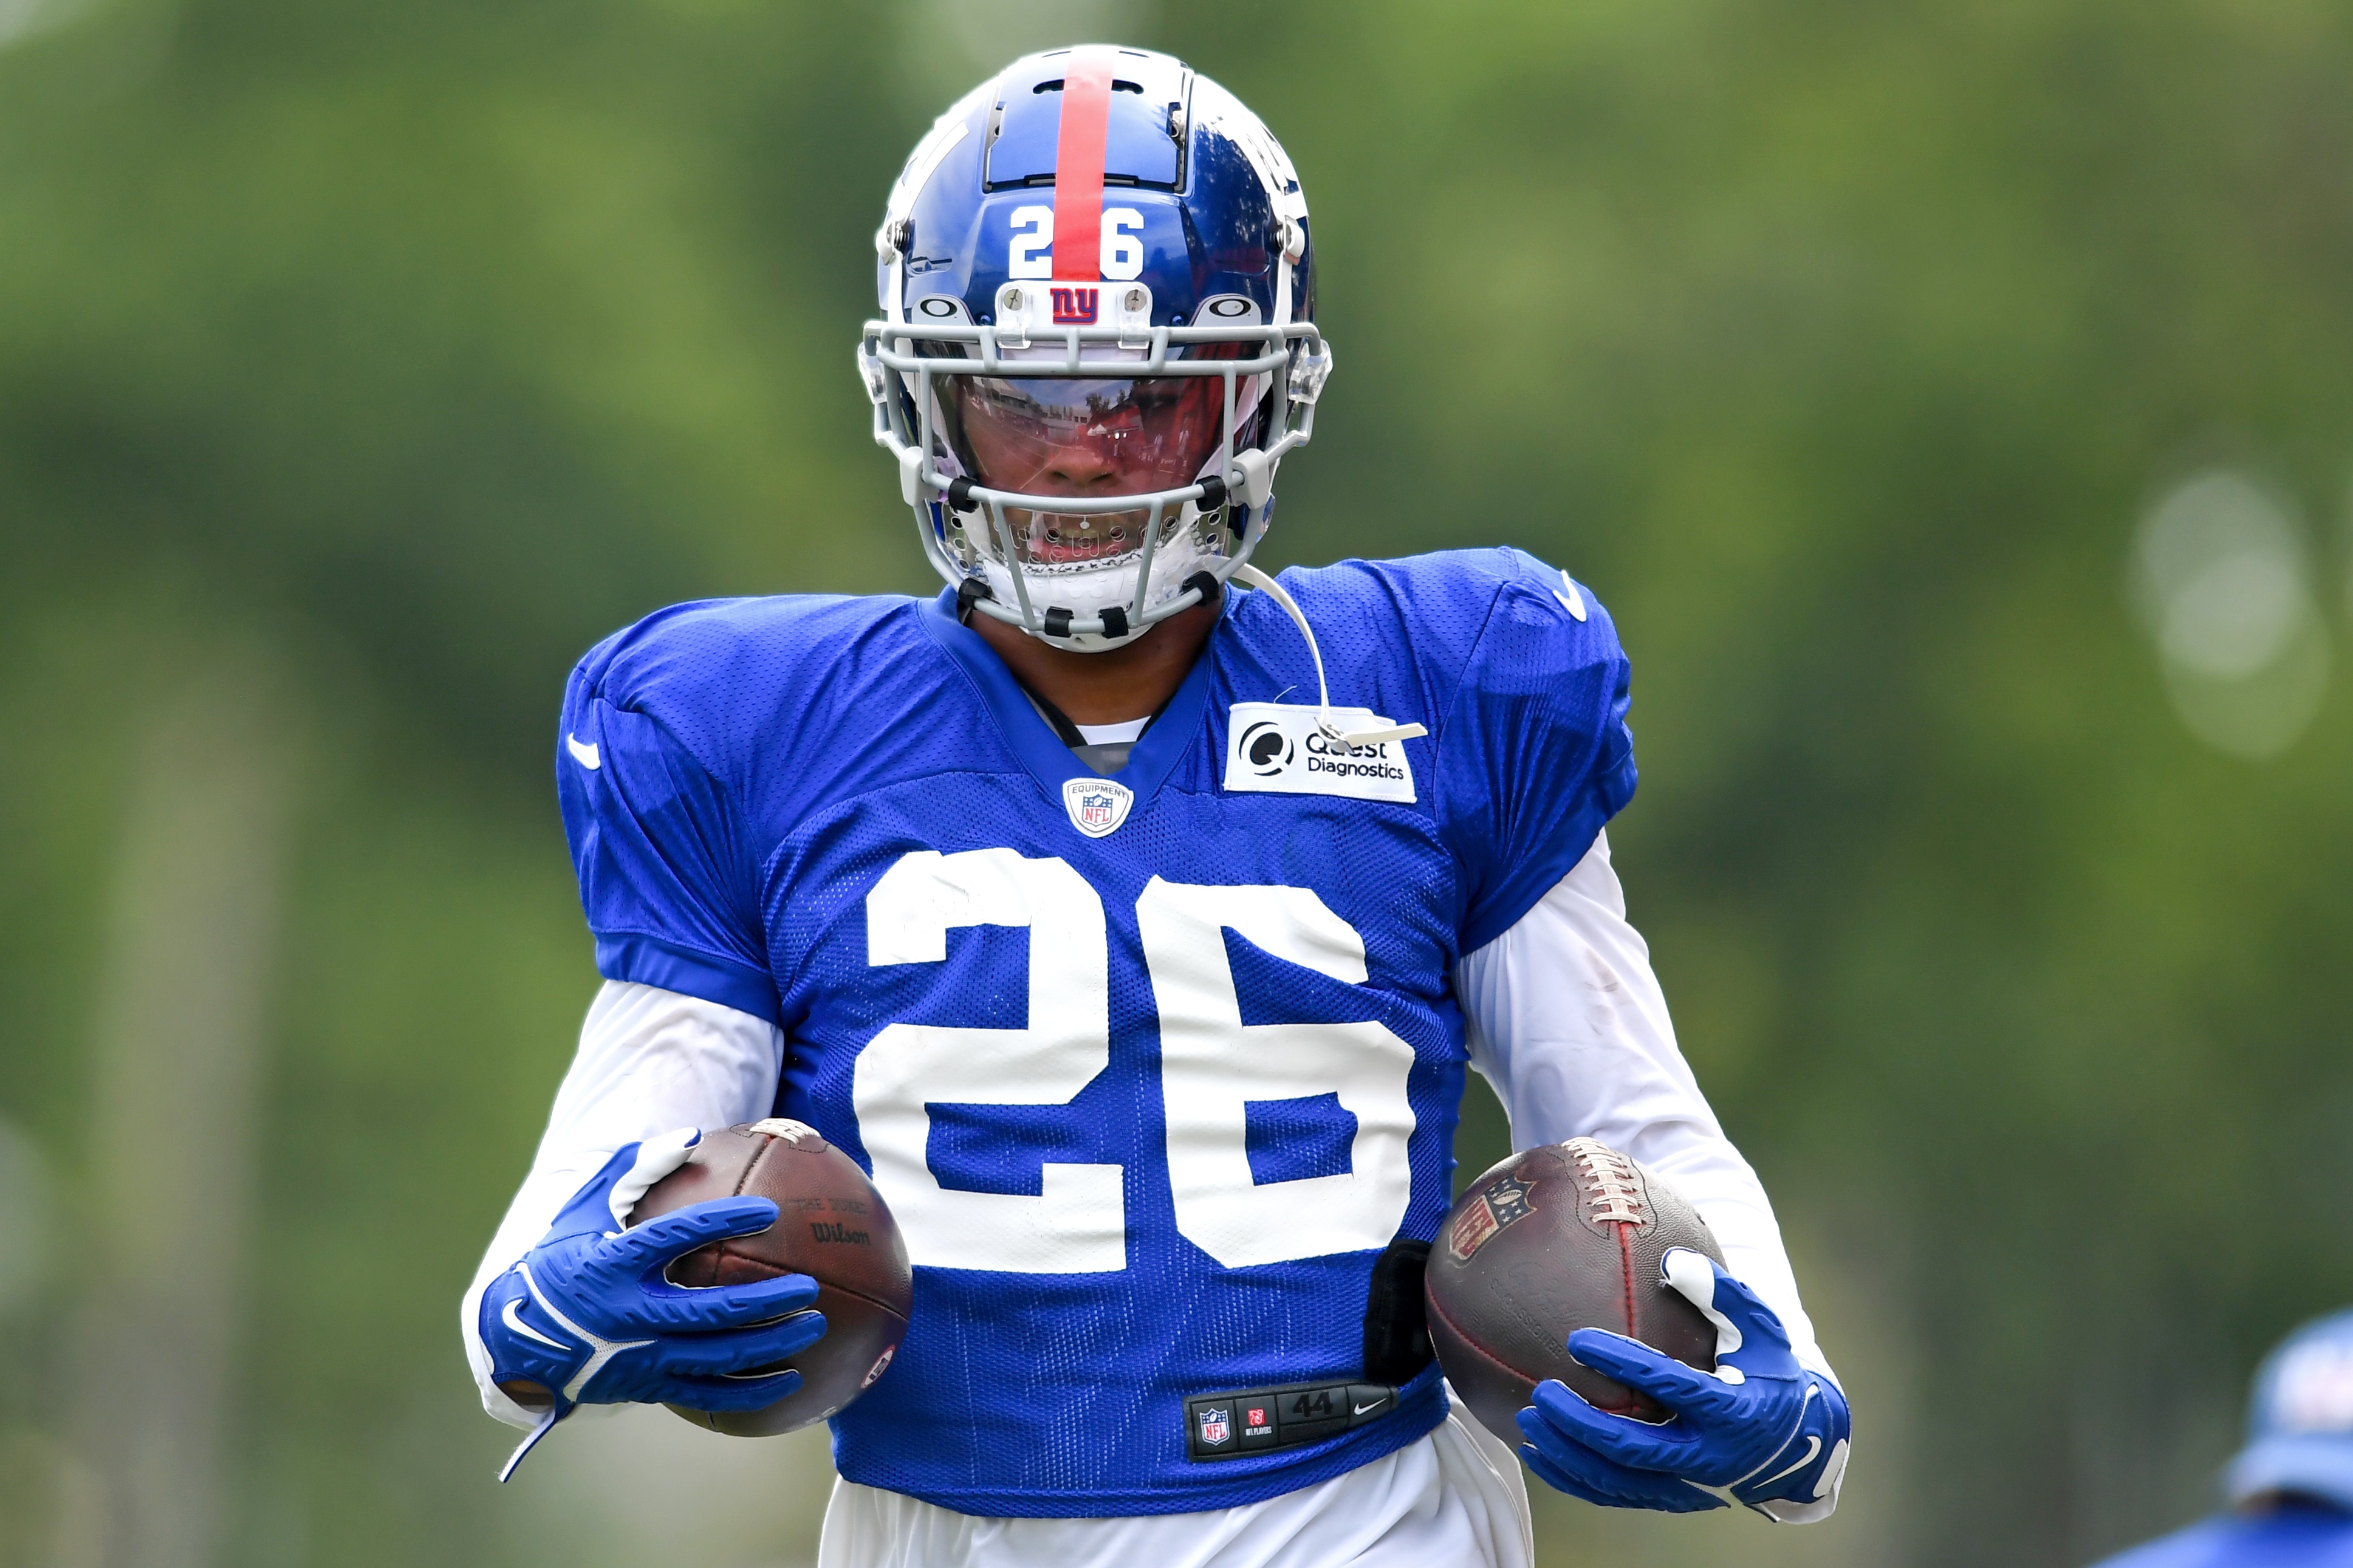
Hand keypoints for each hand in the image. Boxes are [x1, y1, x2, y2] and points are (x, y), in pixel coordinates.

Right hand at [479, 1129, 824, 1476]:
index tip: (769, 1210)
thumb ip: (638, 1169)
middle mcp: (628, 1314)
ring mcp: (639, 1357)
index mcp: (614, 1264)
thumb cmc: (568, 1256)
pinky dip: (751, 1393)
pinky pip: (707, 1396)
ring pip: (718, 1357)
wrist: (520, 1335)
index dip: (724, 1221)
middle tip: (809, 1286)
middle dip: (767, 1301)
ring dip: (772, 1344)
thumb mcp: (588, 1207)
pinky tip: (792, 1381)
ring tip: (816, 1325)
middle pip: (712, 1310)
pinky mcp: (647, 1388)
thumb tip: (692, 1135)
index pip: (677, 1237)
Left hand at [1516, 1249, 1849, 1521]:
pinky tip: (1536, 1452)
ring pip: (1618, 1481)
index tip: (1577, 1339)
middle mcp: (1709, 1457)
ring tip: (1528, 1419)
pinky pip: (1613, 1495)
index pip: (1670, 1387)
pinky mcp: (1669, 1498)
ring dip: (1568, 1454)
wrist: (1794, 1440)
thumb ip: (1720, 1293)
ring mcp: (1687, 1486)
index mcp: (1733, 1412)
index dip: (1623, 1364)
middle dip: (1582, 1423)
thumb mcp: (1759, 1328)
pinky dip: (1573, 1479)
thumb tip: (1671, 1261)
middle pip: (1634, 1448)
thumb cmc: (1768, 1368)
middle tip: (1543, 1390)